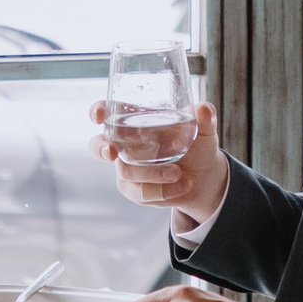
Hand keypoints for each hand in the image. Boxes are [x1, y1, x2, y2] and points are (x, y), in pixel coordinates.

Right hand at [88, 101, 229, 221]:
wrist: (204, 178)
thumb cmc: (198, 146)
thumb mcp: (204, 130)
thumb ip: (204, 118)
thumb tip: (204, 109)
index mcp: (138, 120)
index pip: (109, 111)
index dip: (99, 111)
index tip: (98, 116)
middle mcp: (127, 144)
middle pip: (98, 145)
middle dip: (101, 149)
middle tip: (112, 153)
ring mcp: (128, 168)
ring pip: (126, 172)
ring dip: (152, 174)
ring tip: (178, 173)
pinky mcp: (135, 190)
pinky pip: (142, 192)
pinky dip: (164, 190)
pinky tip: (183, 185)